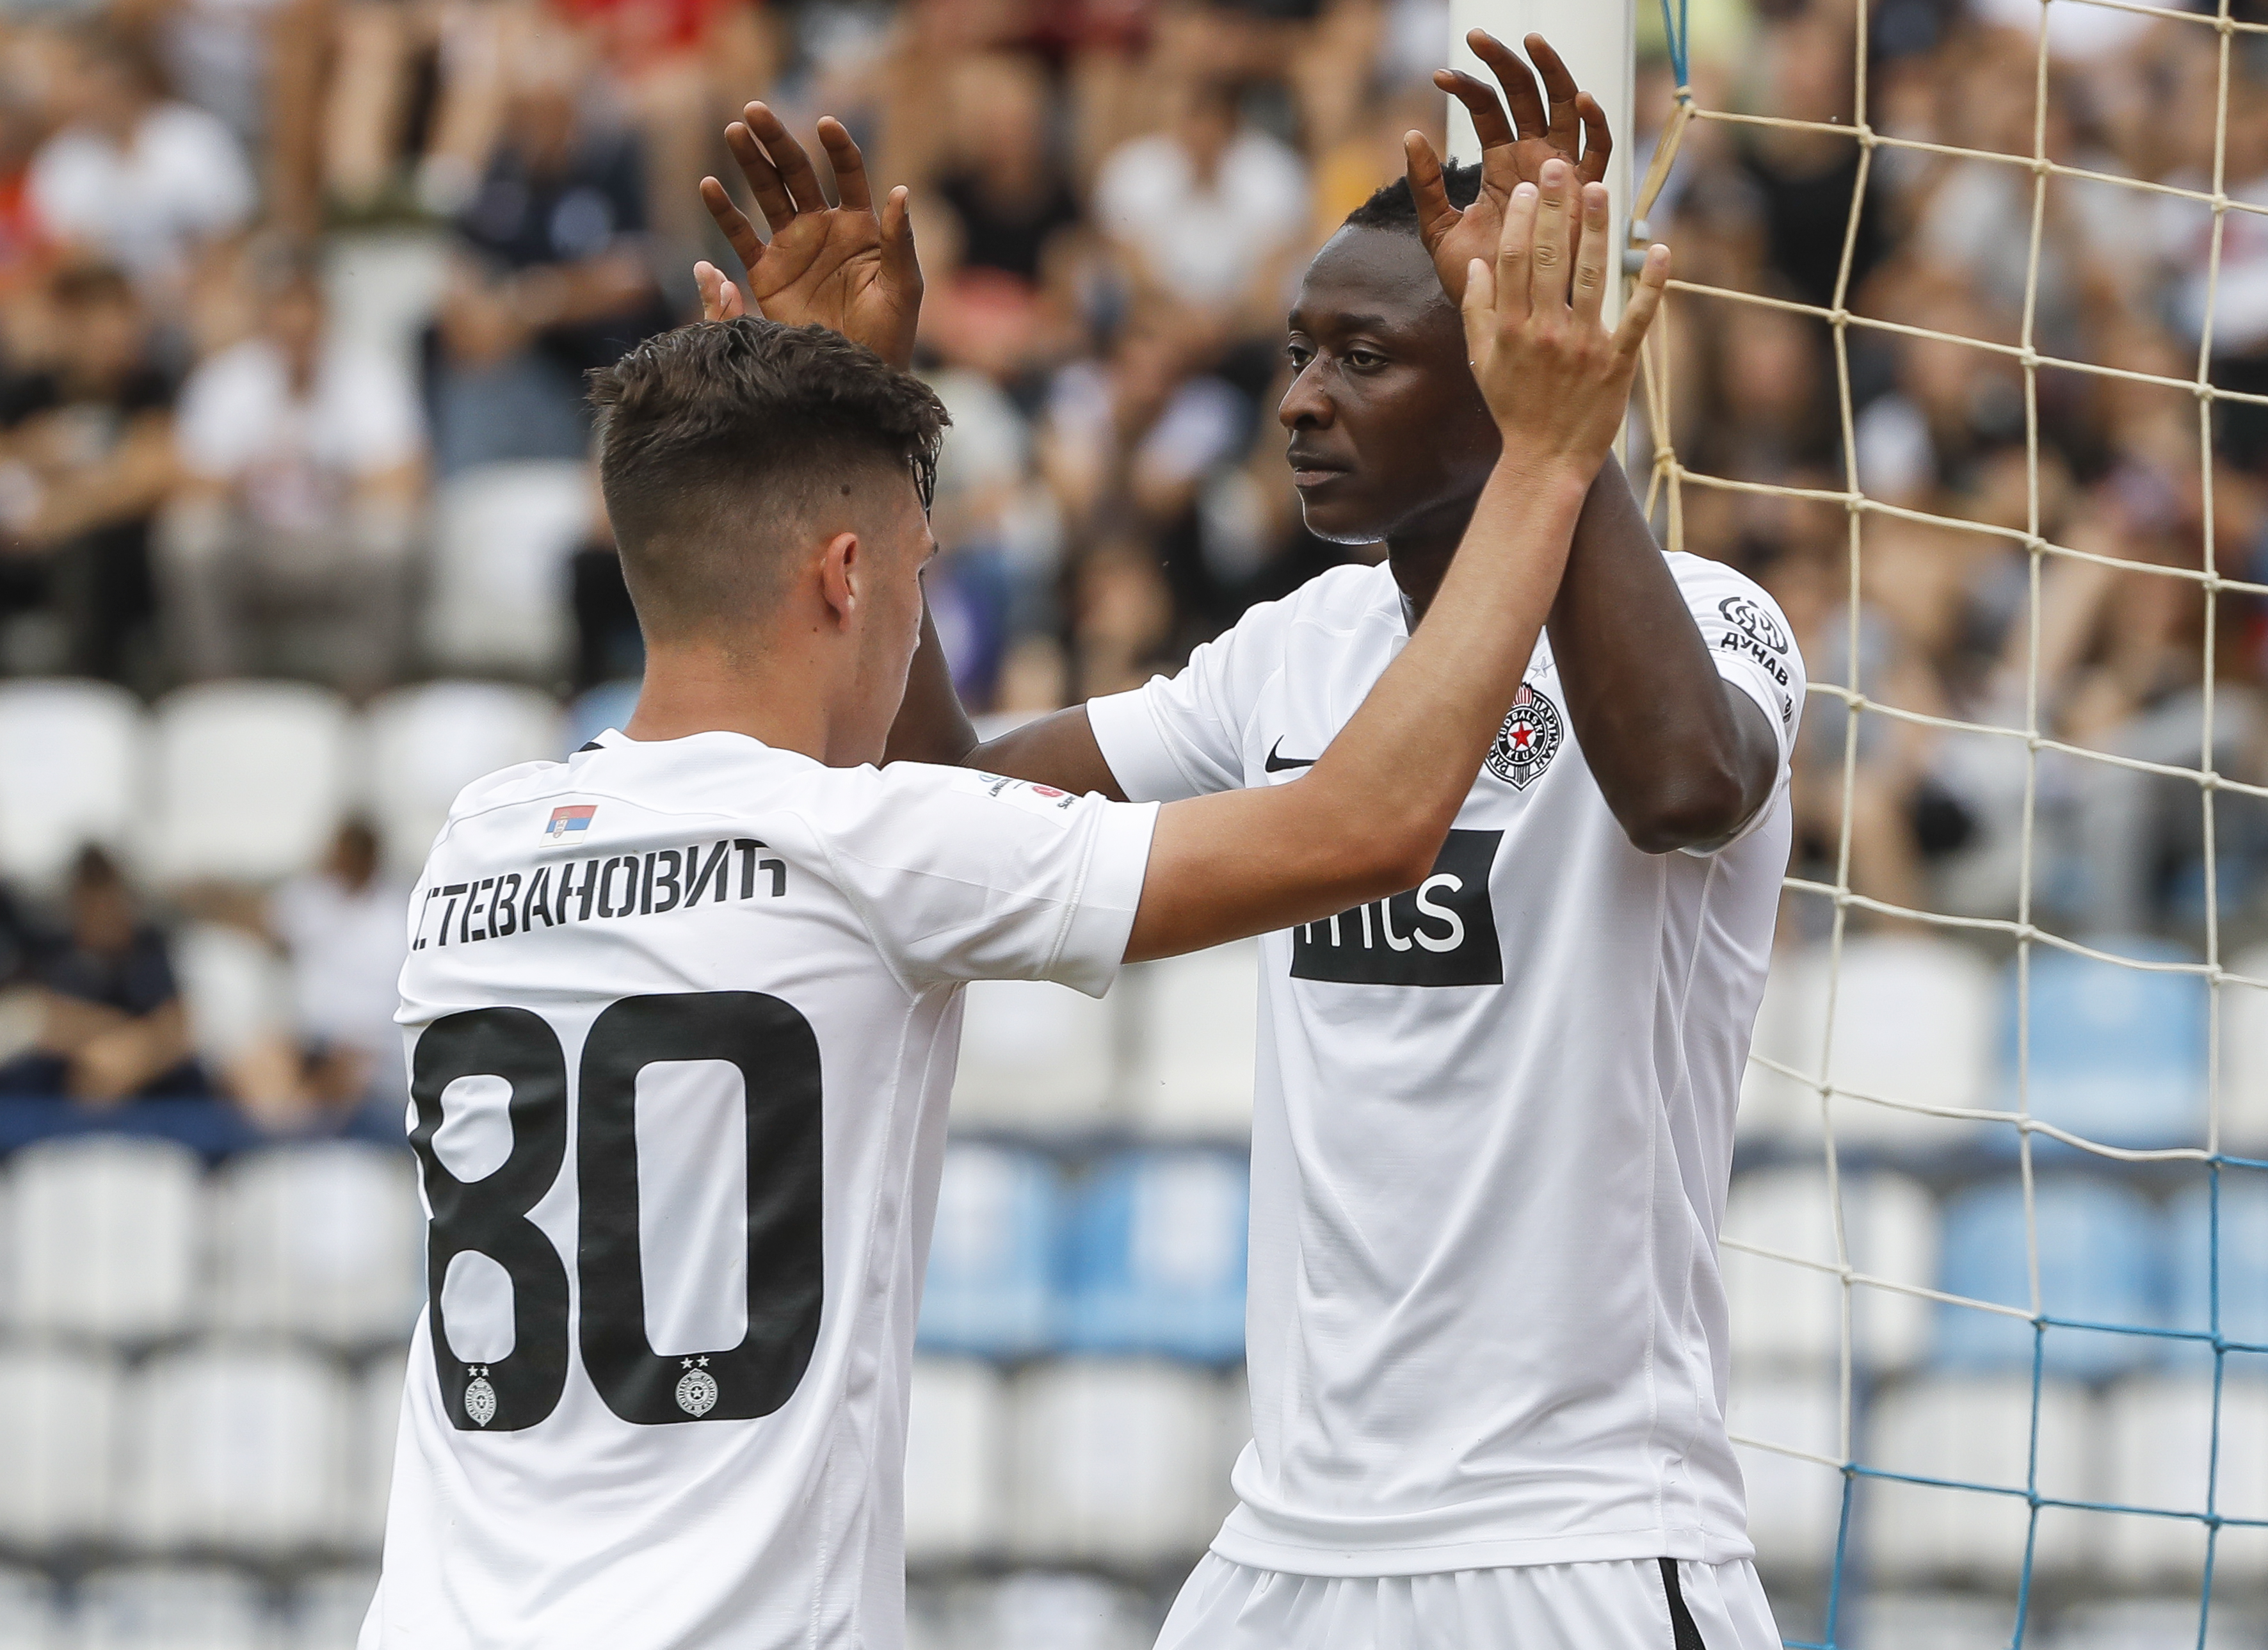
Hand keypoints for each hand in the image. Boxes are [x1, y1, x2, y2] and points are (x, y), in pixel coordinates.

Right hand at [697, 105, 921, 367]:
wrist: (856, 375)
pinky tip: (709, 186)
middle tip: (754, 110)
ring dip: (750, 161)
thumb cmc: (890, 335)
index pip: (847, 172)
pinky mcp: (767, 273)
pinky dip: (724, 212)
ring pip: (767, 193)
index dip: (838, 147)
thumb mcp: (902, 288)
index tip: (826, 124)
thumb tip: (900, 191)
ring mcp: (793, 247)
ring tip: (733, 130)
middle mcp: (824, 228)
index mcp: (861, 226)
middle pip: (797, 172)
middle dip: (777, 140)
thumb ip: (900, 241)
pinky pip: (741, 236)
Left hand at [1408, 31, 1611, 306]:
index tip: (1440, 75)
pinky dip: (1595, 122)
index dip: (1468, 87)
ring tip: (1531, 41)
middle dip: (1507, 61)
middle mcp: (1534, 158)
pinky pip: (1599, 149)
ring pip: (1565, 106)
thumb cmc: (1477, 280)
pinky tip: (1580, 97)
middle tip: (1479, 37)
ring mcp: (1562, 170)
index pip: (1489, 108)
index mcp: (1502, 163)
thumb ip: (1425, 185)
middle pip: (1527, 94)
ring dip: (1552, 71)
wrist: (1504, 319)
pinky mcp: (1585, 192)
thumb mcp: (1438, 230)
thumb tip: (1409, 135)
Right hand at [1461, 161, 1666, 475]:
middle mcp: (1545, 332)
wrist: (1546, 459)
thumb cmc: (1514, 407)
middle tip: (1562, 166)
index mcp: (1511, 329)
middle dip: (1557, 208)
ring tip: (1601, 188)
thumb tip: (1480, 263)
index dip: (1524, 219)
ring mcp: (1583, 347)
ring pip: (1592, 276)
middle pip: (1552, 257)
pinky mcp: (1617, 364)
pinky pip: (1636, 317)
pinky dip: (1650, 284)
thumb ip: (1477, 311)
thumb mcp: (1482, 361)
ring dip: (1598, 229)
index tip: (1530, 187)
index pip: (1516, 260)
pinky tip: (1659, 249)